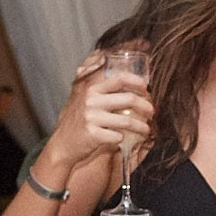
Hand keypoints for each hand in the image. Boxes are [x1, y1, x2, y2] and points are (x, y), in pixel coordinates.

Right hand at [44, 52, 153, 173]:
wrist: (63, 144)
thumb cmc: (78, 122)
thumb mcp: (82, 98)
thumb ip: (97, 86)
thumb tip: (117, 71)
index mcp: (92, 89)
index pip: (119, 79)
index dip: (137, 82)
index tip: (147, 89)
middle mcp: (91, 101)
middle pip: (129, 99)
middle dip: (146, 106)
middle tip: (152, 112)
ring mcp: (92, 118)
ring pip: (127, 121)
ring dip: (141, 127)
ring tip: (146, 130)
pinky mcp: (94, 135)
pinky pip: (118, 136)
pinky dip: (123, 138)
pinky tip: (123, 139)